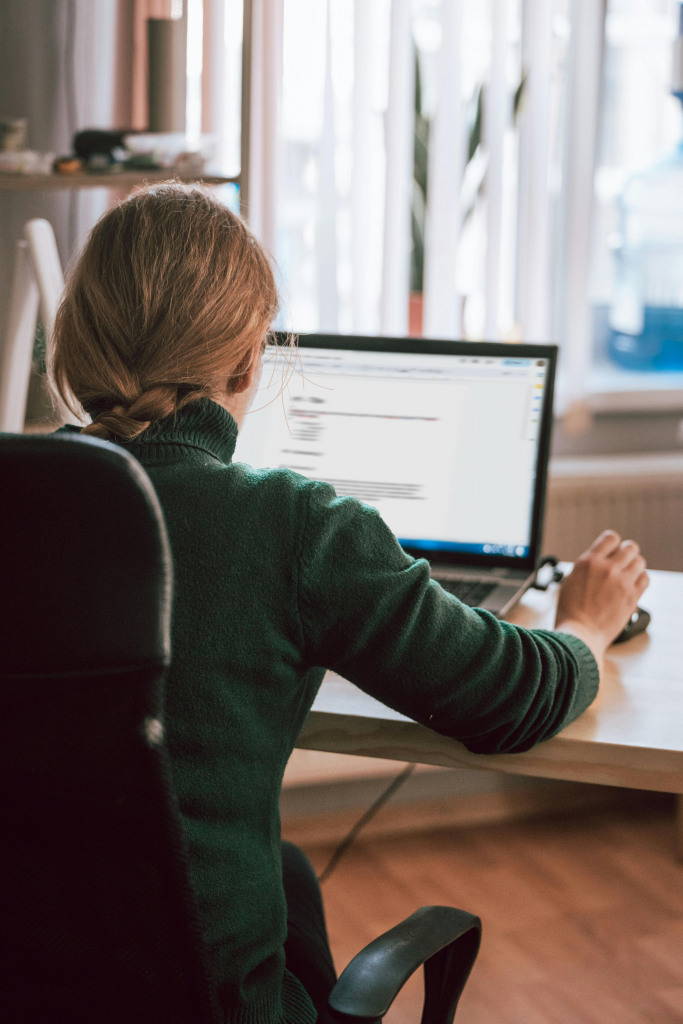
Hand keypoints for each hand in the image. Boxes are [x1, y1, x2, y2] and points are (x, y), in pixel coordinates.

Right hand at [555, 530, 648, 660]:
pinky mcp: (632, 597)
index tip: (612, 552)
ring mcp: (621, 582)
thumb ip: (587, 567)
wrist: (579, 634)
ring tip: (627, 576)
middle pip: (630, 547)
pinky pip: (645, 579)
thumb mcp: (571, 580)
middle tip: (622, 563)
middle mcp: (607, 568)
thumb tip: (599, 561)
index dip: (613, 544)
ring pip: (640, 561)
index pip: (611, 538)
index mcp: (588, 562)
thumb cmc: (570, 611)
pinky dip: (640, 580)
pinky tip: (631, 586)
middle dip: (626, 554)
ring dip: (634, 566)